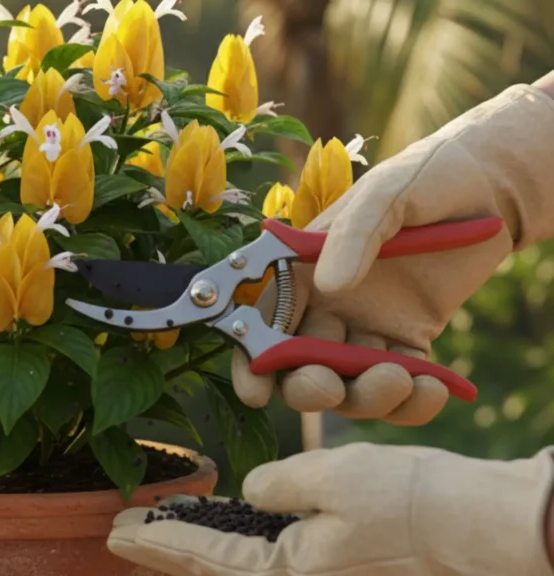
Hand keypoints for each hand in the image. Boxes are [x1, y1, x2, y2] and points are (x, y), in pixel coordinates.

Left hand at [108, 443, 553, 575]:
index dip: (155, 540)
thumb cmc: (404, 498)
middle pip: (209, 567)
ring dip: (193, 548)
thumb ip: (274, 486)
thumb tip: (249, 493)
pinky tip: (219, 526)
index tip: (117, 529)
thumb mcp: (329, 479)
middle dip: (163, 550)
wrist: (467, 519)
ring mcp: (312, 574)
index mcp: (284, 569)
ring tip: (157, 529)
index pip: (200, 554)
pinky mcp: (327, 563)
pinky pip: (261, 555)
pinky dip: (229, 542)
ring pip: (233, 564)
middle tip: (119, 533)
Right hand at [232, 83, 553, 424]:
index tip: (254, 390)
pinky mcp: (411, 342)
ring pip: (351, 383)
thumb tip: (329, 287)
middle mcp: (329, 303)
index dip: (251, 358)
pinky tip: (434, 390)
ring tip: (400, 380)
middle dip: (309, 386)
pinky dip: (413, 402)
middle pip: (301, 364)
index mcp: (305, 267)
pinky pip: (402, 387)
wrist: (493, 188)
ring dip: (366, 396)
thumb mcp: (387, 194)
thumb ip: (354, 235)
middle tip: (330, 386)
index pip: (265, 318)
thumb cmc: (429, 176)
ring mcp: (369, 327)